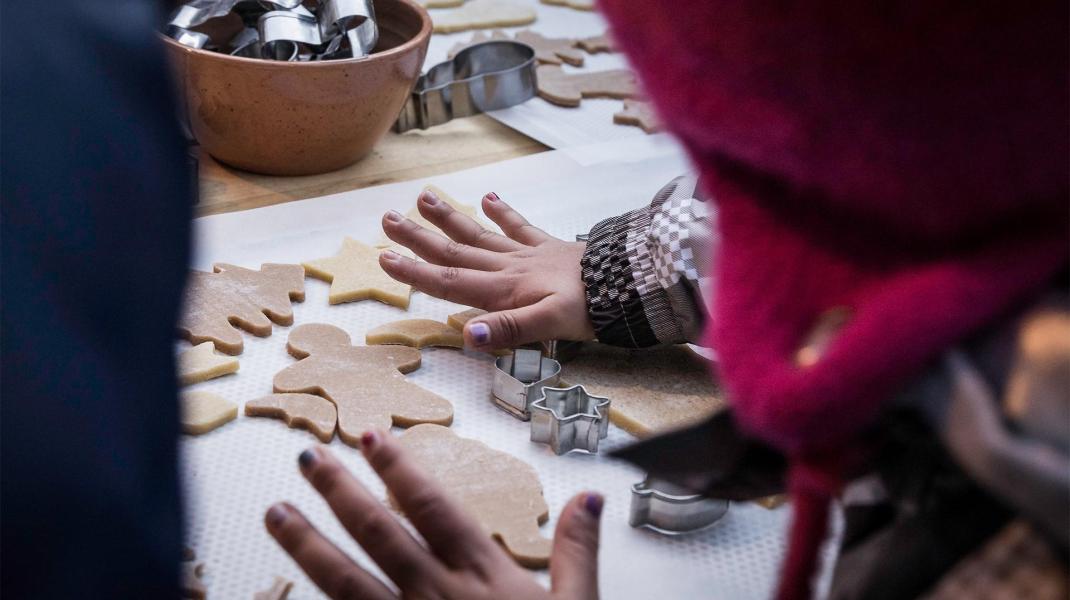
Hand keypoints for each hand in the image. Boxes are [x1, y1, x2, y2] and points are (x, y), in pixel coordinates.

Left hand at [264, 430, 603, 599]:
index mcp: (483, 577)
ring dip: (307, 545)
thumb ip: (578, 551)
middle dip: (340, 492)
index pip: (432, 509)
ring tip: (276, 513)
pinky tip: (286, 595)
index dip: (400, 470)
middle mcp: (437, 598)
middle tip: (309, 456)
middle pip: (378, 534)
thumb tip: (589, 498)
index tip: (371, 438)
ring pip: (345, 583)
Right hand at [379, 189, 594, 350]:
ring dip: (450, 219)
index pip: (450, 282)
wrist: (629, 283)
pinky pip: (521, 226)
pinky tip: (489, 196)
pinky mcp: (549, 247)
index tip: (384, 258)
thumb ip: (507, 329)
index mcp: (504, 290)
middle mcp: (509, 268)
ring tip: (424, 196)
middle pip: (456, 252)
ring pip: (480, 235)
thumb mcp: (549, 326)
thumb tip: (465, 334)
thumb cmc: (590, 309)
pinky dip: (504, 212)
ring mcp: (528, 254)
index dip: (415, 273)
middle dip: (420, 238)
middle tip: (387, 218)